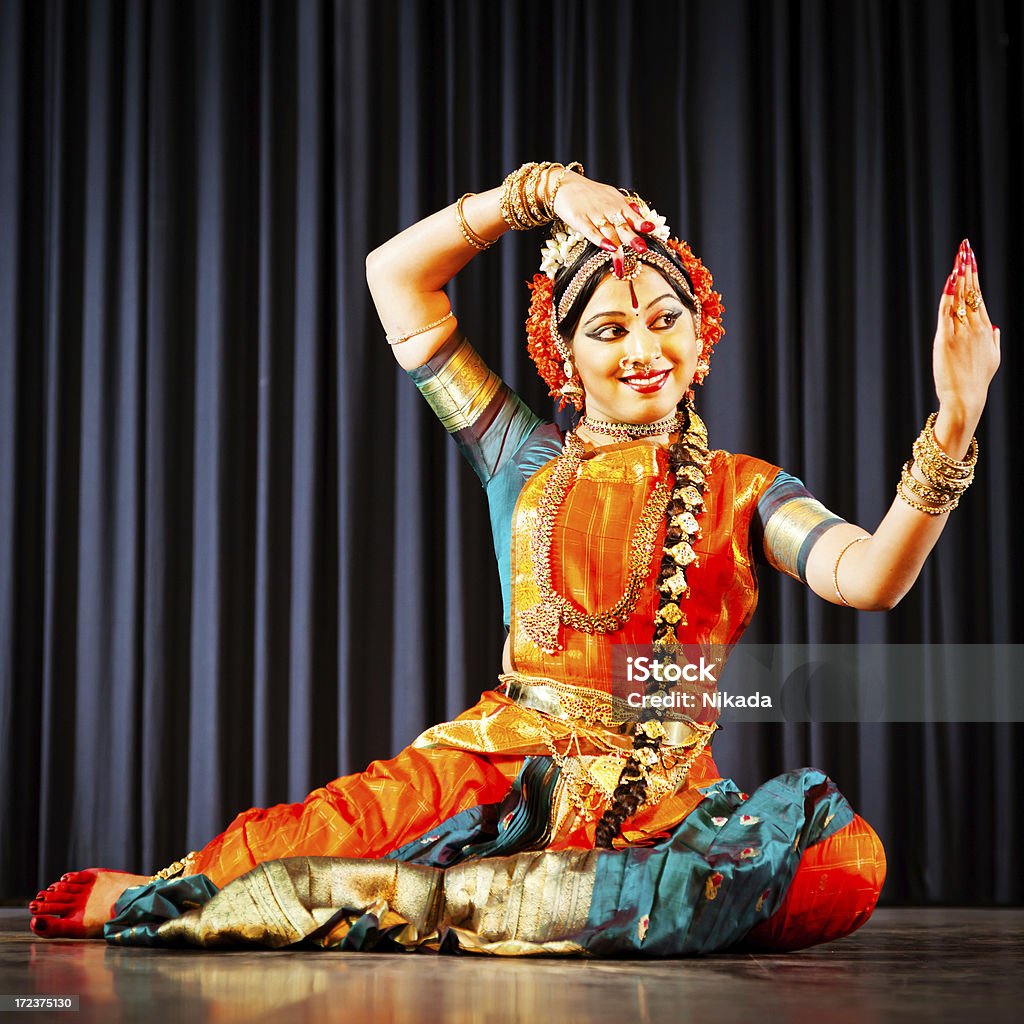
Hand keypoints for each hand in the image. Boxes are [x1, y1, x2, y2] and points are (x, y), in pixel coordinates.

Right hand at [550, 171, 656, 273]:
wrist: (564, 184)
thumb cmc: (588, 193)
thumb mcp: (610, 195)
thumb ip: (625, 207)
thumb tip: (641, 215)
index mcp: (616, 204)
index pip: (632, 216)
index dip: (642, 223)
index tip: (652, 229)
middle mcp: (607, 210)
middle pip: (622, 226)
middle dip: (633, 239)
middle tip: (643, 250)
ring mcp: (593, 215)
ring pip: (608, 233)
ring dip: (618, 249)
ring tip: (623, 264)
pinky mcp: (579, 220)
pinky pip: (591, 232)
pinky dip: (600, 240)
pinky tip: (609, 248)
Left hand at [933, 239, 999, 421]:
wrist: (966, 399)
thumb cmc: (977, 381)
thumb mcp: (992, 359)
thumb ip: (993, 340)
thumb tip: (995, 326)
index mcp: (985, 329)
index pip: (978, 295)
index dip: (974, 275)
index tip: (970, 258)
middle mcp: (975, 327)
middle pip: (971, 291)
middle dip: (967, 267)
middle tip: (964, 248)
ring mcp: (960, 333)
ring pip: (960, 299)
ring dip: (959, 276)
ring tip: (959, 257)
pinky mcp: (945, 341)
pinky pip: (947, 313)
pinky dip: (948, 296)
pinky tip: (950, 281)